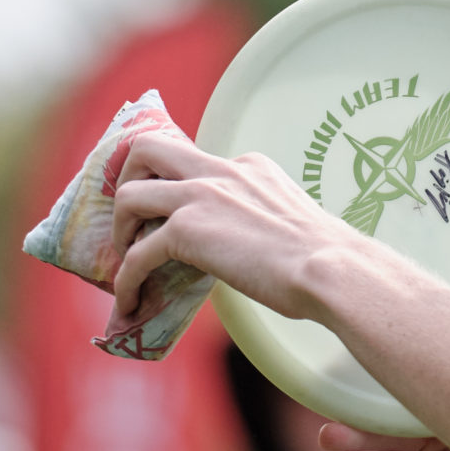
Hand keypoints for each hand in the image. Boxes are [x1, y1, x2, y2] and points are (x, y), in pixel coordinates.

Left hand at [107, 133, 353, 322]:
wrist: (331, 269)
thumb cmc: (325, 257)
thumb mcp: (288, 218)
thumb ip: (259, 218)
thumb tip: (248, 248)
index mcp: (247, 165)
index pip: (194, 159)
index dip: (172, 183)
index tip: (166, 210)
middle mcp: (219, 170)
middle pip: (148, 148)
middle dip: (128, 179)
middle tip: (131, 218)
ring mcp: (200, 196)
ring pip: (129, 196)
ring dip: (118, 230)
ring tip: (124, 259)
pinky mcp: (186, 230)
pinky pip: (137, 254)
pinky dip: (126, 280)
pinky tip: (129, 302)